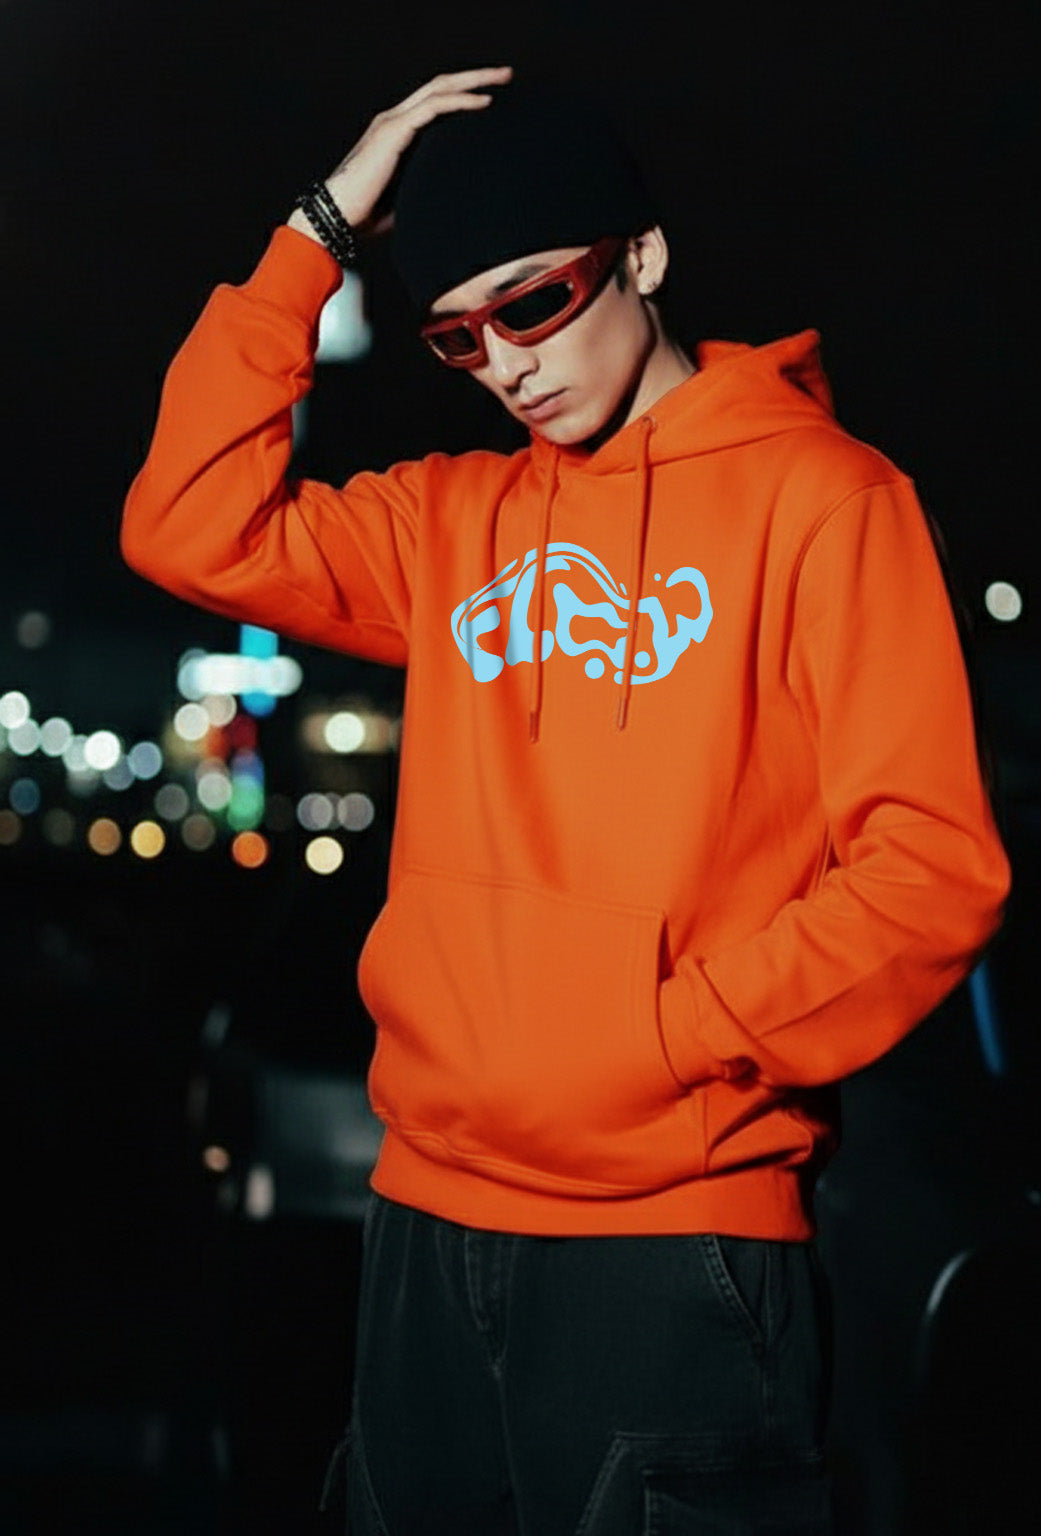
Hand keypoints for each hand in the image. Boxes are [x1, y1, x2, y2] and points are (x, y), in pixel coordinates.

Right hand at [288, 66, 511, 241]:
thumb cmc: (368, 215)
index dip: (463, 95)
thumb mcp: (408, 197)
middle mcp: (394, 120)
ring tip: (503, 79)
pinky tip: (483, 103)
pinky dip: (460, 103)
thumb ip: (427, 188)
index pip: (434, 103)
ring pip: (439, 88)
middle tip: (506, 75)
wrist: (338, 217)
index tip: (494, 97)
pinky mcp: (393, 131)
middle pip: (440, 86)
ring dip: (474, 82)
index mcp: (397, 133)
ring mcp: (393, 122)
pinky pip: (433, 107)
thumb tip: (455, 202)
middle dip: (475, 77)